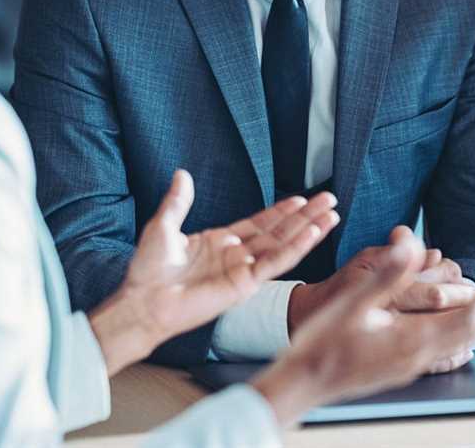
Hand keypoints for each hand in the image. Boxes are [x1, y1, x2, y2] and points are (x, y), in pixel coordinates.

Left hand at [89, 170, 337, 373]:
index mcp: (220, 243)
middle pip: (279, 232)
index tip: (301, 198)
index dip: (281, 211)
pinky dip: (296, 248)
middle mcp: (236, 256)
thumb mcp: (163, 226)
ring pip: (284, 246)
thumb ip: (178, 201)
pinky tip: (313, 234)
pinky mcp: (245, 285)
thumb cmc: (148, 270)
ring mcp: (243, 271)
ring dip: (309, 230)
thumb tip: (182, 174)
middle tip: (329, 200)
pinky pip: (276, 263)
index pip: (259, 224)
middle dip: (305, 216)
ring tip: (331, 214)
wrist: (143, 300)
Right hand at [251, 231, 474, 426]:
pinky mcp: (404, 367)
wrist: (304, 382)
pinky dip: (462, 334)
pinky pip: (446, 352)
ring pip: (461, 341)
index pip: (468, 318)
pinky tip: (462, 329)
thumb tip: (411, 243)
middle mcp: (419, 356)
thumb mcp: (352, 301)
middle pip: (472, 331)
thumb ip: (387, 274)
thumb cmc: (322, 343)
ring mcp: (413, 365)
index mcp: (411, 339)